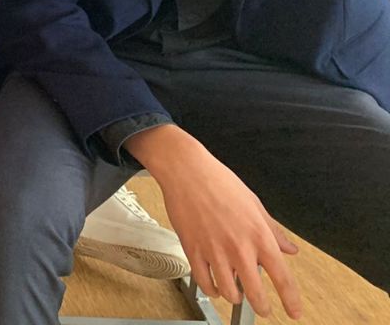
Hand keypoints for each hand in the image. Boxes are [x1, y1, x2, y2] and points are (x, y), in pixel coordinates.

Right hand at [126, 125, 302, 319]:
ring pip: (229, 293)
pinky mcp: (193, 250)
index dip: (291, 301)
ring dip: (235, 297)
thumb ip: (274, 231)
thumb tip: (289, 249)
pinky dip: (212, 289)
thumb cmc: (220, 182)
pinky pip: (204, 282)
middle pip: (256, 294)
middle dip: (262, 308)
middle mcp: (239, 248)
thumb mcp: (254, 204)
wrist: (187, 171)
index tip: (294, 312)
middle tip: (264, 310)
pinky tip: (215, 287)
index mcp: (259, 236)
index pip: (283, 279)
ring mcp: (214, 251)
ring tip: (236, 293)